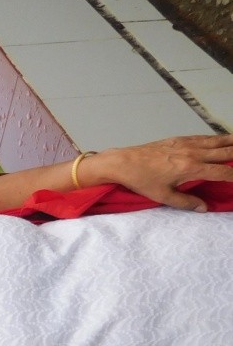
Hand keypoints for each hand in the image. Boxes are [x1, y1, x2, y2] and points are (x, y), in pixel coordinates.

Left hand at [90, 133, 232, 210]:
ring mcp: (187, 143)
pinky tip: (221, 141)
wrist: (124, 162)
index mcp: (191, 168)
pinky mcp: (179, 138)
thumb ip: (186, 202)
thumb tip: (204, 208)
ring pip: (217, 140)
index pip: (222, 172)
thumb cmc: (142, 180)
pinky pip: (204, 137)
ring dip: (231, 143)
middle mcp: (193, 153)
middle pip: (225, 152)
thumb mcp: (163, 196)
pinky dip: (216, 139)